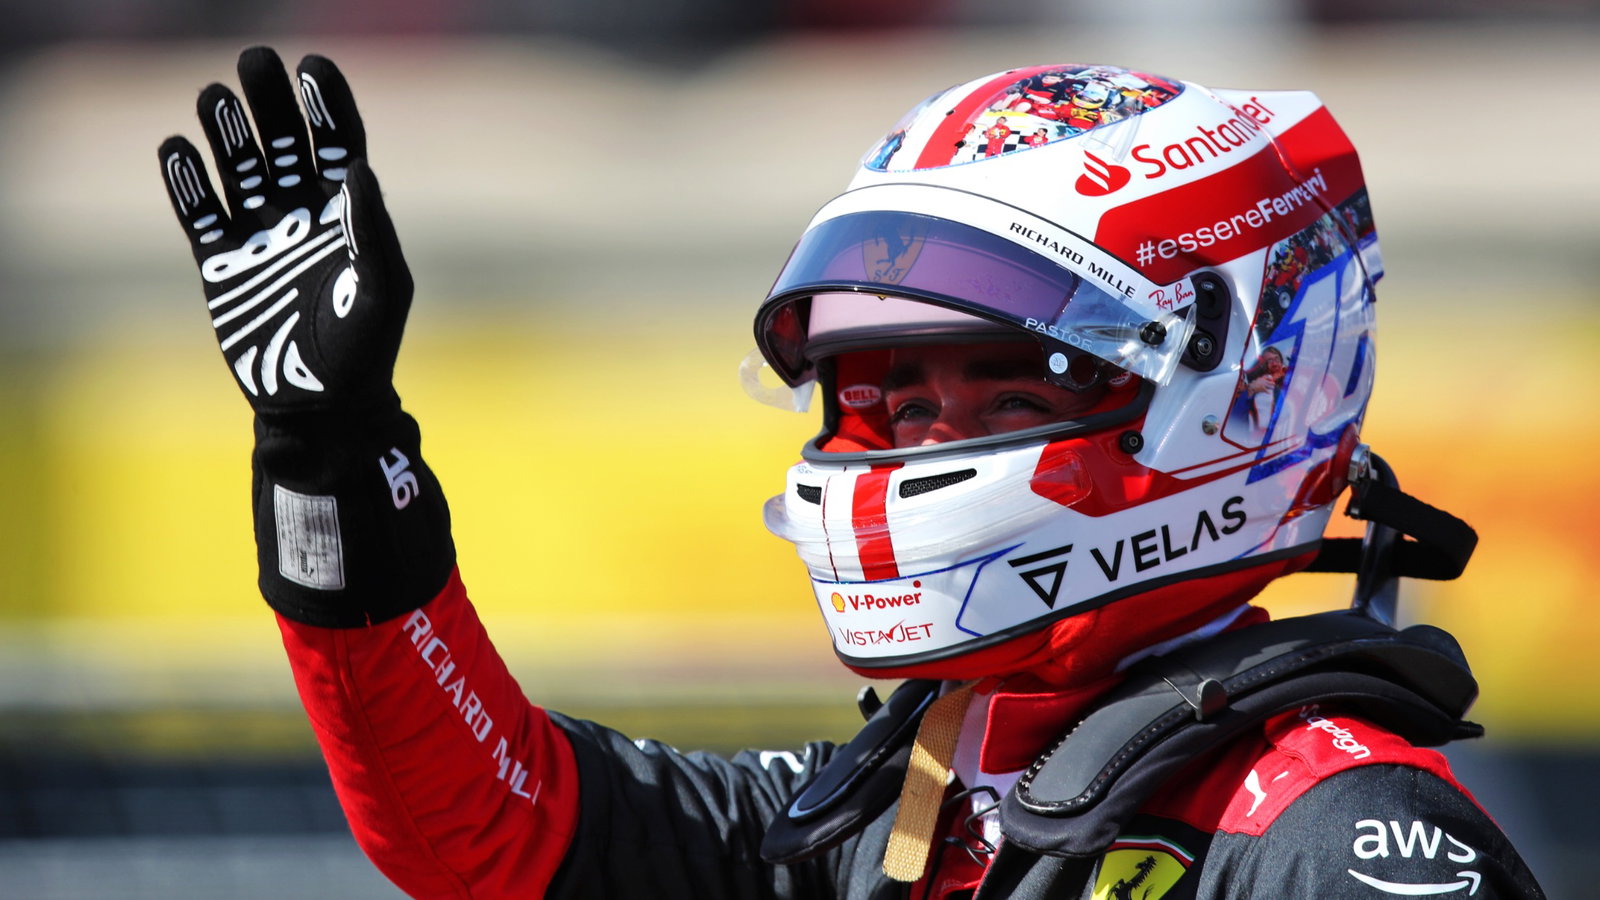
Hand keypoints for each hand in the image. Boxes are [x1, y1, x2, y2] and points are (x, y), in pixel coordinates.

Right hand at [158, 46, 410, 418]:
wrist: (321, 408)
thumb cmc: (365, 352)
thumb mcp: (382, 292)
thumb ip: (372, 231)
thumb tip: (356, 168)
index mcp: (350, 216)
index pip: (339, 144)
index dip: (327, 104)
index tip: (313, 65)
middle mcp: (304, 216)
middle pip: (286, 143)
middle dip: (270, 103)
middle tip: (254, 61)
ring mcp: (261, 237)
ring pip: (241, 169)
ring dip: (227, 133)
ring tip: (213, 96)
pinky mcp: (224, 264)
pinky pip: (201, 213)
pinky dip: (187, 183)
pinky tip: (177, 149)